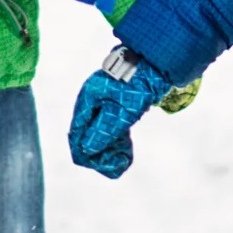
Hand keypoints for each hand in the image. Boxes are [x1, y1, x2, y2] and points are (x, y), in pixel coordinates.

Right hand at [69, 49, 191, 177]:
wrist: (156, 66)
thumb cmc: (139, 86)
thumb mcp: (122, 112)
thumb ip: (103, 130)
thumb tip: (86, 150)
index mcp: (87, 101)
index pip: (76, 135)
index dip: (84, 154)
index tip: (98, 166)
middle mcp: (90, 103)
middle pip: (85, 136)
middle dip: (99, 153)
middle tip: (119, 163)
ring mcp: (100, 105)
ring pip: (96, 134)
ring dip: (108, 149)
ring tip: (124, 158)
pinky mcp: (111, 107)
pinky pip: (106, 129)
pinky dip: (114, 141)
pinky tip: (125, 151)